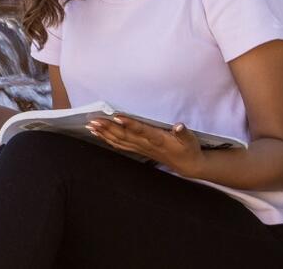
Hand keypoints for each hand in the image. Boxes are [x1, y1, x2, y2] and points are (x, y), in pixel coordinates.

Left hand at [86, 116, 206, 177]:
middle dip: (108, 128)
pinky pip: (120, 145)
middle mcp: (147, 144)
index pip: (142, 131)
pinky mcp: (138, 150)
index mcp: (159, 140)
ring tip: (91, 126)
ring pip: (120, 141)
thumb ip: (183, 133)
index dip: (130, 125)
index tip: (117, 117)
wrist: (187, 165)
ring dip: (104, 134)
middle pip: (125, 136)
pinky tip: (98, 134)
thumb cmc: (189, 149)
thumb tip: (179, 125)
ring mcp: (141, 148)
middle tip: (94, 120)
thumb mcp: (190, 140)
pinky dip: (108, 139)